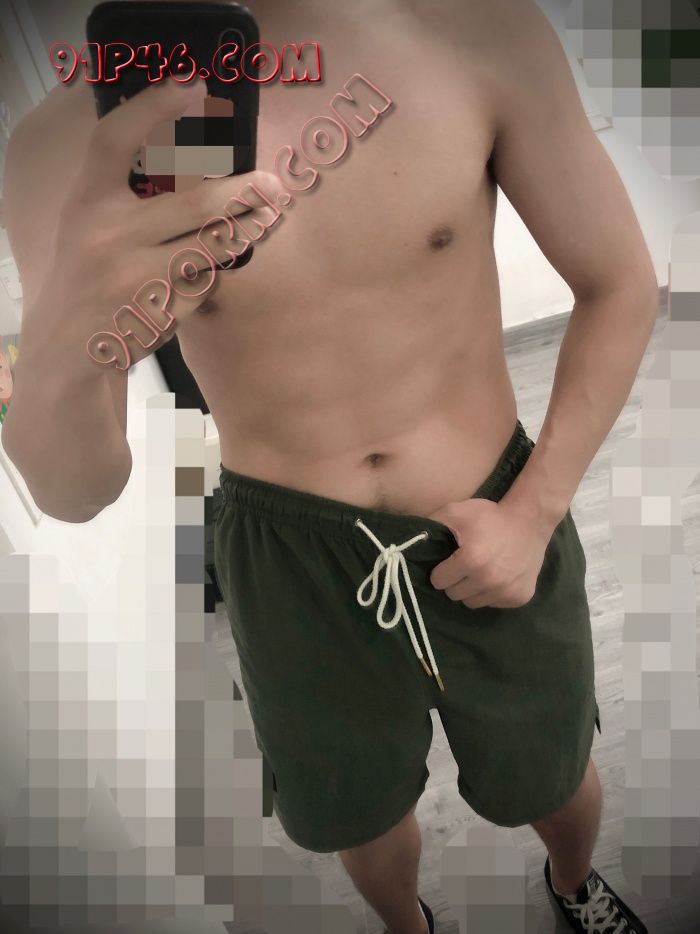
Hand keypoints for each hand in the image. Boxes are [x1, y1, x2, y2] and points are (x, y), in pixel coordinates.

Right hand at [18, 76, 287, 370]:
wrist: (69, 344)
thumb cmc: (89, 271)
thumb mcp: (88, 221)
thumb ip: (124, 189)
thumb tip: (195, 157)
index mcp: (87, 201)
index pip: (115, 140)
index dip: (152, 108)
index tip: (191, 86)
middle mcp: (109, 233)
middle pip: (193, 203)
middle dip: (243, 193)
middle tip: (274, 185)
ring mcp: (136, 275)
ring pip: (210, 247)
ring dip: (247, 231)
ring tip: (269, 216)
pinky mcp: (159, 309)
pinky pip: (203, 284)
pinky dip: (208, 278)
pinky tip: (202, 276)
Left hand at [427, 497, 552, 608]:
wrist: (530, 520)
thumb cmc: (490, 515)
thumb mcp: (456, 511)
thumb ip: (431, 525)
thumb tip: (410, 542)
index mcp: (470, 560)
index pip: (439, 581)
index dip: (441, 570)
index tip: (448, 561)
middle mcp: (488, 580)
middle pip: (454, 595)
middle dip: (455, 581)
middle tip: (464, 565)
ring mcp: (506, 591)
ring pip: (473, 603)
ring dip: (472, 590)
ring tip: (480, 571)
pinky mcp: (519, 597)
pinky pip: (494, 603)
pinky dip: (492, 593)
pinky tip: (498, 575)